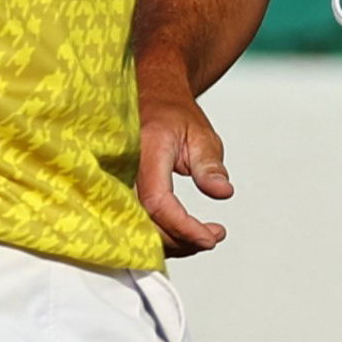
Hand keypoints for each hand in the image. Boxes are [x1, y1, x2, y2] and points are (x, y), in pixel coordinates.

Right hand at [136, 60, 233, 255]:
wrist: (151, 100)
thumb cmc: (173, 115)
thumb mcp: (200, 134)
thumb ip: (209, 165)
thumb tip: (223, 192)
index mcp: (145, 152)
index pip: (158, 201)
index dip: (183, 226)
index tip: (211, 237)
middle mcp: (124, 171)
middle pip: (145, 222)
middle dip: (181, 240)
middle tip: (213, 237)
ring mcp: (118, 183)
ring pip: (139, 228)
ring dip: (173, 241)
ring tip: (206, 236)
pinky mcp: (121, 193)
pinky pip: (138, 221)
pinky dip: (163, 234)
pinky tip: (187, 232)